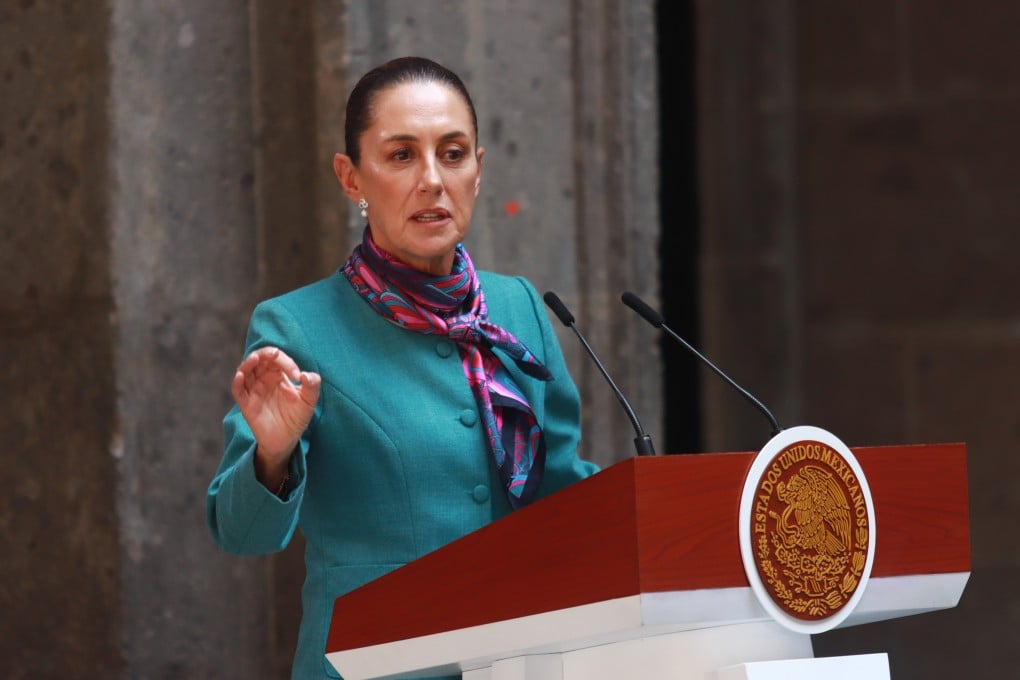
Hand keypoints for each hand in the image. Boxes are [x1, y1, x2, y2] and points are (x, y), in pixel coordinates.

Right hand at [231, 347, 320, 487]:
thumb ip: (312, 386)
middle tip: (274, 354)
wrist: (287, 440)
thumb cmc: (297, 418)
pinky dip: (237, 381)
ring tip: (255, 359)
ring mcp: (254, 390)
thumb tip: (306, 374)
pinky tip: (241, 376)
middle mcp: (264, 379)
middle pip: (258, 358)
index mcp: (278, 375)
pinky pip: (237, 390)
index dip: (286, 361)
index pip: (277, 359)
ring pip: (245, 370)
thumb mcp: (309, 401)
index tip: (297, 376)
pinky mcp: (246, 404)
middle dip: (265, 353)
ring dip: (248, 363)